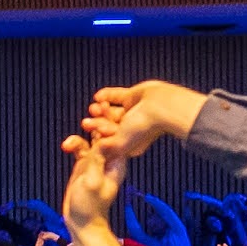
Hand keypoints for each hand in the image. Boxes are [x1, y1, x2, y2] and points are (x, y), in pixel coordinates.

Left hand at [73, 80, 206, 165]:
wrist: (160, 106)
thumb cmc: (144, 127)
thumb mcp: (121, 143)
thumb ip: (107, 148)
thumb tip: (96, 149)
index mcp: (130, 142)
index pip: (109, 140)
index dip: (99, 138)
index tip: (91, 136)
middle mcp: (131, 128)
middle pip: (108, 125)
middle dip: (97, 124)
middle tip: (86, 123)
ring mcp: (132, 111)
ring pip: (111, 111)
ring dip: (100, 109)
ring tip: (94, 107)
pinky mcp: (133, 96)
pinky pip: (116, 96)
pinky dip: (106, 95)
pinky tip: (98, 96)